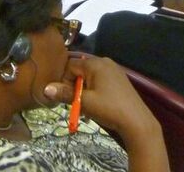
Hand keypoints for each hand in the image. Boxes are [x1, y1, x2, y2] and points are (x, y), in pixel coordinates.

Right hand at [43, 56, 159, 141]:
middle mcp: (104, 62)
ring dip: (84, 92)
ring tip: (86, 109)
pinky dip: (95, 92)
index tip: (66, 97)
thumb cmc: (109, 108)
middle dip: (75, 88)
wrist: (137, 122)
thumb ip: (65, 94)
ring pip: (90, 78)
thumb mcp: (84, 102)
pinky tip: (97, 107)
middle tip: (75, 104)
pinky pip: (100, 82)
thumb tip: (46, 89)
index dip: (64, 81)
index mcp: (95, 63)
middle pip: (80, 71)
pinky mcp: (120, 80)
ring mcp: (114, 70)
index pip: (70, 66)